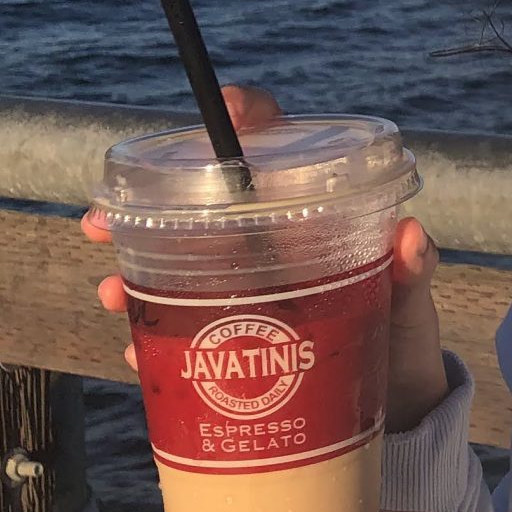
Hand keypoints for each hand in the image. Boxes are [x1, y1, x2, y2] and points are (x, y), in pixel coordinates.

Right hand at [83, 82, 450, 432]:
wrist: (395, 403)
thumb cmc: (402, 331)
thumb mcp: (408, 299)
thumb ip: (412, 269)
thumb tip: (411, 235)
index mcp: (307, 213)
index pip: (274, 146)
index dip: (246, 117)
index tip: (222, 108)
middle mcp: (266, 243)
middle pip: (199, 208)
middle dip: (143, 209)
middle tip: (100, 222)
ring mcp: (243, 291)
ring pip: (175, 270)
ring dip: (134, 278)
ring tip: (112, 294)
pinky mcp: (231, 342)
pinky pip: (180, 334)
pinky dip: (153, 343)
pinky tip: (136, 353)